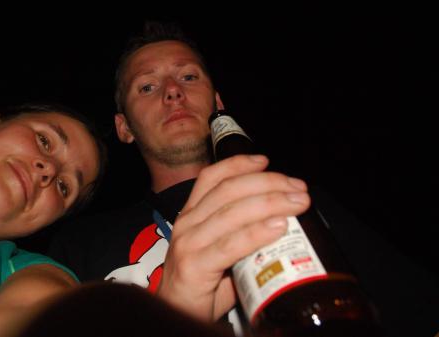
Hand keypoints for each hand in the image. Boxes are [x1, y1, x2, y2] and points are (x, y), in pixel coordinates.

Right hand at [156, 155, 309, 320]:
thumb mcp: (217, 249)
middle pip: (228, 191)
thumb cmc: (202, 283)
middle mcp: (188, 223)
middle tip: (298, 189)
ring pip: (232, 213)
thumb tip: (283, 219)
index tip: (266, 161)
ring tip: (297, 204)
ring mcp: (189, 243)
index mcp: (192, 214)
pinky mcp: (194, 266)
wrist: (175, 313)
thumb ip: (239, 232)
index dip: (239, 165)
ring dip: (270, 204)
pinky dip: (256, 233)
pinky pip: (230, 245)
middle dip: (268, 184)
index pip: (212, 178)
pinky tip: (278, 228)